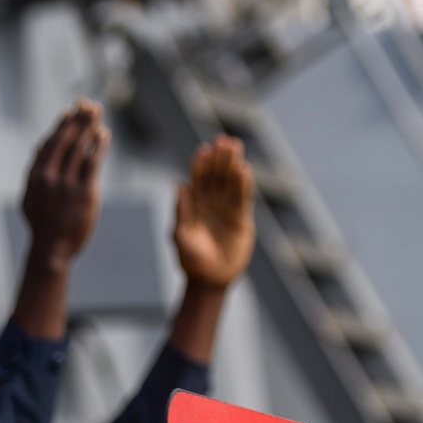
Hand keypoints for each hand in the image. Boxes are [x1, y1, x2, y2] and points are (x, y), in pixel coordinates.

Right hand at [21, 100, 109, 265]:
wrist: (51, 249)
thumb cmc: (41, 223)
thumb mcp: (30, 196)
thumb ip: (35, 170)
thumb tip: (38, 145)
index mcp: (37, 175)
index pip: (52, 142)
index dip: (62, 125)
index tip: (71, 112)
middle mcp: (51, 176)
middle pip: (67, 140)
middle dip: (79, 120)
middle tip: (89, 105)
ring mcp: (68, 184)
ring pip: (81, 148)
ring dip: (90, 128)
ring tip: (98, 116)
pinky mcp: (85, 193)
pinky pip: (93, 163)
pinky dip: (99, 146)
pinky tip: (103, 135)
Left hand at [173, 136, 254, 289]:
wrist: (209, 281)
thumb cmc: (191, 260)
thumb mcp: (181, 236)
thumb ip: (182, 211)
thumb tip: (178, 185)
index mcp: (194, 205)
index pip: (198, 179)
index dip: (201, 164)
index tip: (205, 149)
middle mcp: (212, 204)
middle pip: (217, 176)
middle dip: (220, 159)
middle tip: (225, 141)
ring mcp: (227, 210)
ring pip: (231, 183)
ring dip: (233, 165)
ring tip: (236, 147)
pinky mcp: (241, 220)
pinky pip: (243, 199)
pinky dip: (244, 185)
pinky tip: (244, 170)